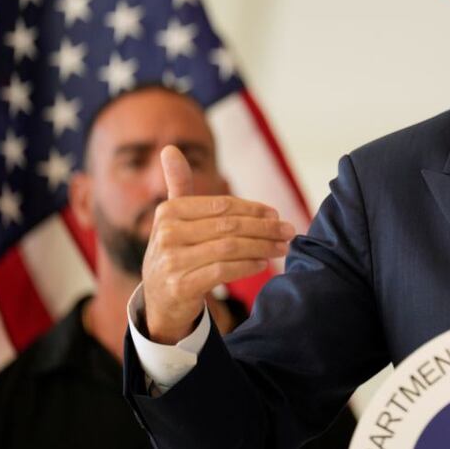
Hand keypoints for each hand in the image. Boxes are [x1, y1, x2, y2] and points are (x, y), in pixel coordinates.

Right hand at [141, 145, 294, 343]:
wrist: (160, 300)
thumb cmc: (176, 250)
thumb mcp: (174, 218)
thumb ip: (179, 184)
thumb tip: (170, 148)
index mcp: (169, 212)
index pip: (222, 206)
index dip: (253, 209)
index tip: (276, 215)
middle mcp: (167, 234)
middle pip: (229, 226)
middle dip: (265, 228)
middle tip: (289, 231)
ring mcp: (172, 261)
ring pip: (230, 248)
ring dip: (263, 247)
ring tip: (283, 248)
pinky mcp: (180, 286)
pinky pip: (223, 271)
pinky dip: (247, 265)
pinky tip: (263, 263)